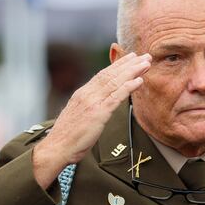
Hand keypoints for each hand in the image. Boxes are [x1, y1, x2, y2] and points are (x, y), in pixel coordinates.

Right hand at [33, 52, 150, 188]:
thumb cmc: (68, 136)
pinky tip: (139, 80)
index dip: (118, 65)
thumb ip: (89, 106)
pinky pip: (116, 97)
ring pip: (116, 82)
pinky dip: (128, 87)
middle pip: (111, 74)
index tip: (131, 57)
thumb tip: (100, 103)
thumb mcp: (79, 115)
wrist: (57, 147)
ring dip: (133, 71)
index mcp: (83, 93)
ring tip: (146, 64)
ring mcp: (93, 102)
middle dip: (130, 64)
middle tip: (145, 56)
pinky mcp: (98, 113)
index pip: (103, 74)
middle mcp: (87, 94)